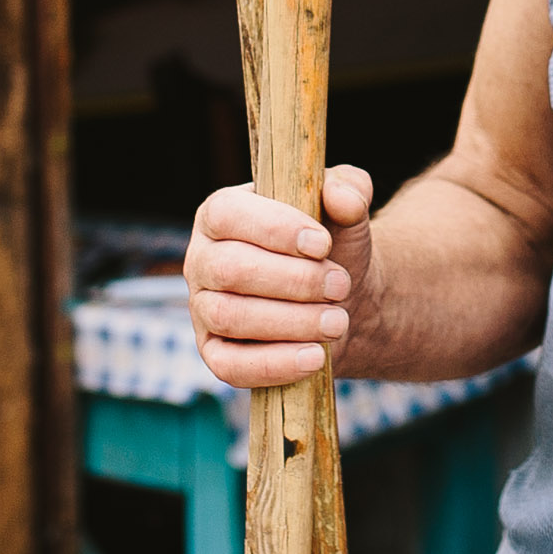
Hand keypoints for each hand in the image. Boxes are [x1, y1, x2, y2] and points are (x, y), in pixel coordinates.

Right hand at [184, 164, 378, 386]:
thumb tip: (340, 196)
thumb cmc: (331, 245)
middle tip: (341, 286)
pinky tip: (316, 358)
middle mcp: (203, 259)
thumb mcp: (346, 206)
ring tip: (338, 321)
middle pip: (229, 269)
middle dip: (293, 281)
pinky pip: (229, 365)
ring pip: (230, 316)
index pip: (228, 214)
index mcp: (221, 213)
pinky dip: (274, 364)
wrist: (340, 298)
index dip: (275, 229)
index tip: (323, 245)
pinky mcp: (215, 353)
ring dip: (290, 322)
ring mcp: (203, 308)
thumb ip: (350, 188)